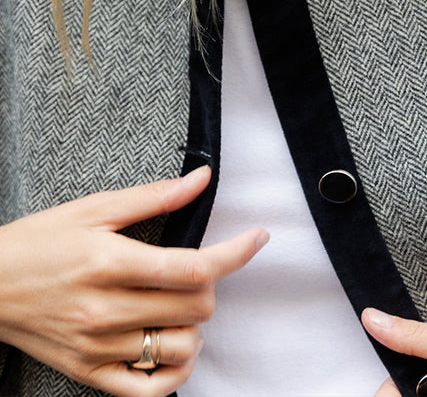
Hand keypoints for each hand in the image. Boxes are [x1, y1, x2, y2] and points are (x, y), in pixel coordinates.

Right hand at [0, 166, 268, 396]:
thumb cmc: (40, 241)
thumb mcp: (94, 208)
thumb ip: (154, 197)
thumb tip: (202, 179)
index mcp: (110, 261)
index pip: (192, 267)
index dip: (235, 253)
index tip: (258, 238)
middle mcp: (106, 309)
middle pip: (196, 308)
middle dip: (210, 285)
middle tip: (194, 270)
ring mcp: (97, 348)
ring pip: (180, 348)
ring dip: (195, 325)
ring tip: (179, 305)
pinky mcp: (88, 374)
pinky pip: (149, 392)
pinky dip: (174, 371)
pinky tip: (170, 345)